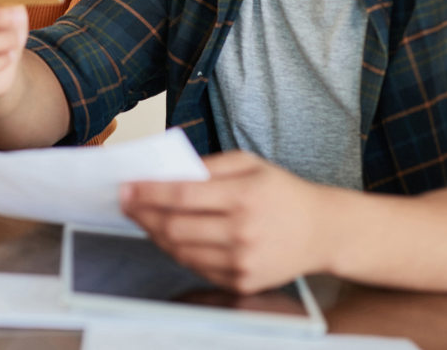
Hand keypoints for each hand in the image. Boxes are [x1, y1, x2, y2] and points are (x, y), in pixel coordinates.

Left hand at [120, 150, 336, 293]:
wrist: (321, 231)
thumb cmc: (281, 192)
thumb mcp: (250, 164)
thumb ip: (209, 167)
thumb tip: (168, 174)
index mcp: (244, 196)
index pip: (182, 195)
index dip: (148, 192)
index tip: (125, 187)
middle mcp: (243, 232)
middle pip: (174, 227)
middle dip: (142, 214)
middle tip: (126, 202)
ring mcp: (241, 261)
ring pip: (180, 251)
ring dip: (154, 234)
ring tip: (144, 217)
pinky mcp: (241, 282)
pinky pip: (195, 267)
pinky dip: (176, 252)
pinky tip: (169, 236)